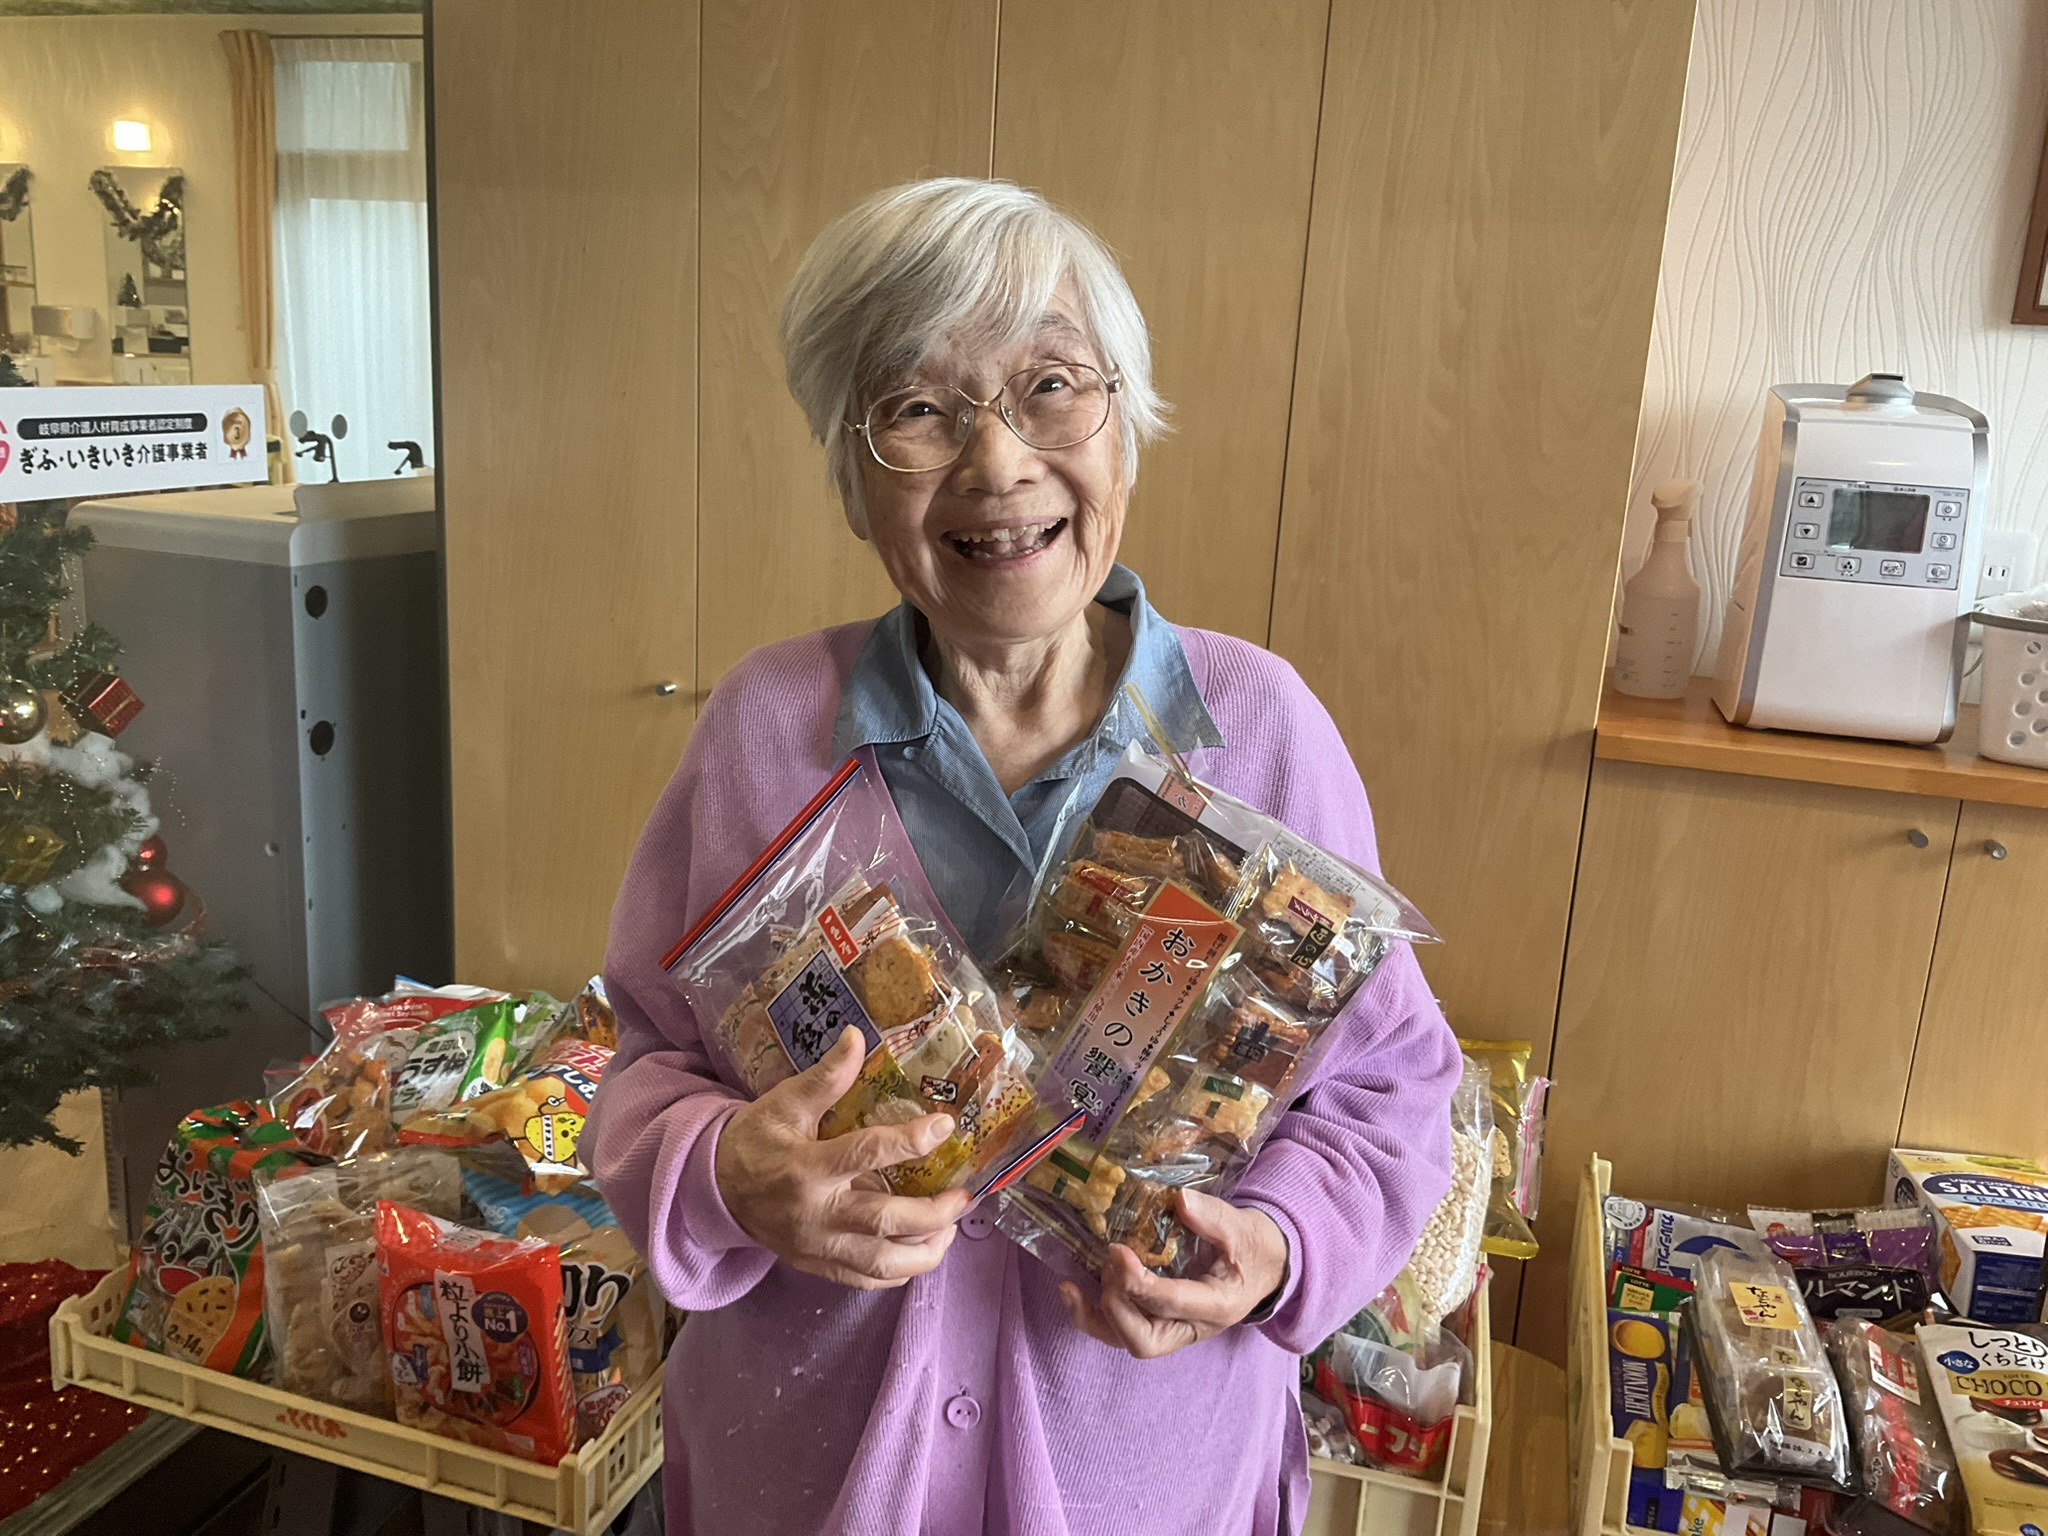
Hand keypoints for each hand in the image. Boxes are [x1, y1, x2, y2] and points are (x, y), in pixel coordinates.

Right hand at [715, 1026, 969, 1289]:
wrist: (715, 1190)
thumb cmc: (756, 1141)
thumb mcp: (784, 1103)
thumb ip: (825, 1077)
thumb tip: (857, 1036)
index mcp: (806, 1168)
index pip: (866, 1154)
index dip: (909, 1139)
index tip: (944, 1125)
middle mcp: (815, 1214)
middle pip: (883, 1221)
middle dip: (932, 1212)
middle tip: (964, 1196)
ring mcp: (817, 1246)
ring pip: (881, 1262)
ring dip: (925, 1250)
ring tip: (951, 1227)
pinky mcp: (817, 1266)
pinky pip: (866, 1280)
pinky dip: (900, 1271)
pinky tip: (923, 1250)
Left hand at [1058, 1188, 1286, 1358]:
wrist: (1265, 1266)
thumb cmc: (1253, 1248)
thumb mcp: (1243, 1229)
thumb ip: (1214, 1218)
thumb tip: (1180, 1200)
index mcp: (1217, 1306)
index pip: (1171, 1304)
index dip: (1139, 1283)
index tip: (1118, 1251)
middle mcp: (1191, 1327)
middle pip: (1143, 1340)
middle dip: (1116, 1306)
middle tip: (1107, 1264)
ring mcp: (1172, 1329)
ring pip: (1126, 1340)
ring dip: (1095, 1316)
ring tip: (1070, 1286)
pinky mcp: (1156, 1321)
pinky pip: (1120, 1329)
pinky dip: (1092, 1315)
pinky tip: (1071, 1289)